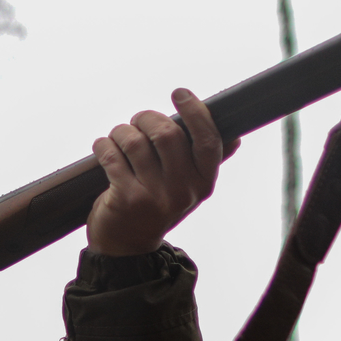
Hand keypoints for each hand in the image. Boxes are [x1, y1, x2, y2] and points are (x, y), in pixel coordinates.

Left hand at [87, 88, 239, 256]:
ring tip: (118, 137)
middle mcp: (182, 191)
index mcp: (203, 183)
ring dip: (121, 131)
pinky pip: (111, 155)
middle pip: (166, 133)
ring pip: (134, 141)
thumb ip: (207, 163)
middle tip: (137, 122)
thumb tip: (237, 139)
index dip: (195, 112)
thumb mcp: (188, 189)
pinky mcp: (126, 198)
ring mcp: (154, 196)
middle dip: (146, 118)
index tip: (180, 94)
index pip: (208, 140)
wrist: (128, 247)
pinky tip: (103, 147)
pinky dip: (103, 145)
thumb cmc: (157, 207)